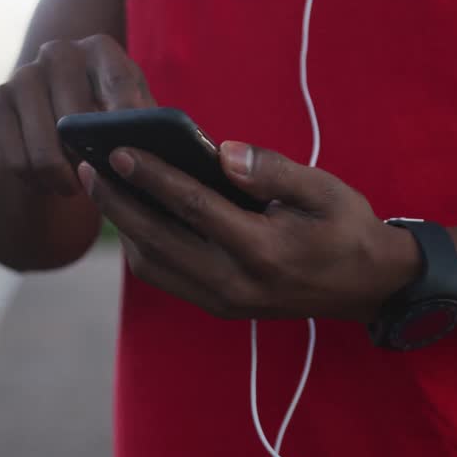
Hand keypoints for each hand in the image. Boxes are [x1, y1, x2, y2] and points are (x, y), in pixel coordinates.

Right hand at [0, 34, 155, 195]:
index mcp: (101, 49)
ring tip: (76, 187)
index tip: (127, 151)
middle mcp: (60, 52)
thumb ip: (144, 126)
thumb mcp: (135, 114)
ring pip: (44, 148)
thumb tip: (145, 149)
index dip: (125, 120)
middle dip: (89, 162)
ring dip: (62, 179)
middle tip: (99, 183)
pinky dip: (34, 180)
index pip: (119, 83)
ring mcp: (24, 74)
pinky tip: (48, 181)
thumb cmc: (109, 116)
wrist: (55, 116)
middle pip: (76, 121)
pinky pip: (16, 158)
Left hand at [77, 141, 419, 322]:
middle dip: (117, 204)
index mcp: (262, 250)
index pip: (193, 207)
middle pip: (157, 241)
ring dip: (123, 228)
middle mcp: (235, 283)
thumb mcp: (324, 190)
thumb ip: (273, 170)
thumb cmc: (346, 228)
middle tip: (87, 167)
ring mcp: (223, 300)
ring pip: (154, 265)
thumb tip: (223, 151)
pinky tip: (131, 215)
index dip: (152, 177)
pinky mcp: (219, 305)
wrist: (369, 286)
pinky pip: (166, 276)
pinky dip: (142, 246)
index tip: (117, 151)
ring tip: (101, 187)